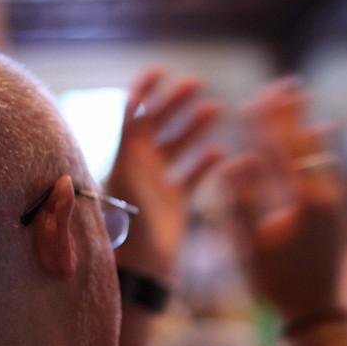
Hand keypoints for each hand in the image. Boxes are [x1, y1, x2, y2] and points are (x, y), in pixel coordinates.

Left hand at [107, 69, 222, 278]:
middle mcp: (141, 167)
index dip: (144, 91)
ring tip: (215, 109)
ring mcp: (159, 184)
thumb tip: (129, 111)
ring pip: (178, 146)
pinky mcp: (176, 202)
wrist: (141, 272)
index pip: (133, 115)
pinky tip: (221, 152)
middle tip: (197, 84)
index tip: (161, 72)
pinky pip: (193, 175)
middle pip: (158, 124)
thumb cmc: (129, 233)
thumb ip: (129, 150)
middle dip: (175, 103)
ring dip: (194, 127)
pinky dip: (206, 163)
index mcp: (125, 159)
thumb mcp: (125, 187)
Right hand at [227, 79, 346, 321]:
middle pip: (310, 144)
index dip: (270, 120)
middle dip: (295, 115)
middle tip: (288, 86)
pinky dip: (322, 155)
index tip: (259, 95)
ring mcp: (340, 205)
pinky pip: (333, 174)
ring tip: (304, 110)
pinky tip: (321, 150)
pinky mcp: (344, 216)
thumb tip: (235, 160)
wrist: (320, 314)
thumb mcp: (249, 245)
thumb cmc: (278, 284)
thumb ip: (241, 200)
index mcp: (304, 200)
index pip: (284, 148)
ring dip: (310, 133)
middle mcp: (328, 196)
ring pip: (326, 158)